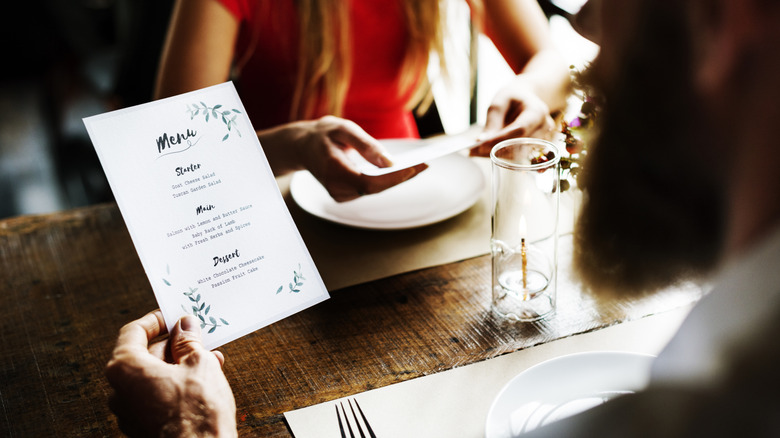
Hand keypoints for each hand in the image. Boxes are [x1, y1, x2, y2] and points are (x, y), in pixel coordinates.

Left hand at [105, 311, 236, 437]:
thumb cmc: (197, 411)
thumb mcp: (199, 363)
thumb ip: (188, 341)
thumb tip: (185, 326)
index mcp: (125, 368)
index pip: (133, 332)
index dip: (156, 320)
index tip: (173, 316)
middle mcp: (120, 391)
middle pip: (143, 355)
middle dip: (173, 345)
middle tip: (196, 336)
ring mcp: (129, 412)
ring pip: (152, 376)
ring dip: (179, 364)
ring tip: (209, 358)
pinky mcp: (142, 427)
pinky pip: (156, 396)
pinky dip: (176, 384)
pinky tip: (202, 381)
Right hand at [262, 116, 427, 201]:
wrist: (302, 146)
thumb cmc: (324, 134)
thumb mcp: (343, 129)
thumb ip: (366, 145)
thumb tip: (390, 162)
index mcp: (333, 171)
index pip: (369, 183)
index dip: (393, 178)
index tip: (415, 167)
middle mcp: (335, 188)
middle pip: (376, 188)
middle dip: (402, 177)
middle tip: (426, 164)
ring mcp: (339, 195)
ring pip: (375, 190)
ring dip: (397, 178)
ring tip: (420, 165)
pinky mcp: (345, 195)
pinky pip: (371, 189)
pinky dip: (387, 180)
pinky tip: (403, 169)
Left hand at [470, 78, 556, 156]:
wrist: (526, 99)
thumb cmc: (513, 98)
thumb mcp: (500, 102)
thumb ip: (492, 121)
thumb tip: (482, 141)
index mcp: (537, 111)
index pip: (520, 130)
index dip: (500, 139)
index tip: (480, 145)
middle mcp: (544, 127)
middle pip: (520, 145)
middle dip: (495, 149)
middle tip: (472, 151)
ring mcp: (542, 139)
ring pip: (518, 154)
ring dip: (496, 154)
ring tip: (476, 151)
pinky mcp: (535, 148)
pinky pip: (517, 155)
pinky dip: (500, 155)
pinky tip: (486, 151)